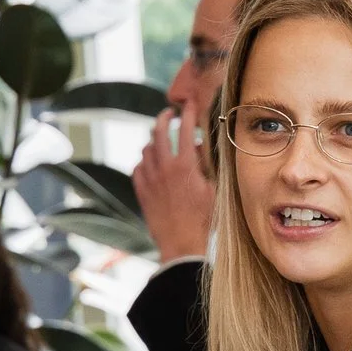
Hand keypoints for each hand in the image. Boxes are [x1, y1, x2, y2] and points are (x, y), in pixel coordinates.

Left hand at [133, 105, 214, 263]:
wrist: (182, 245)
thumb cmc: (203, 221)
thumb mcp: (214, 190)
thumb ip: (207, 166)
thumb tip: (200, 150)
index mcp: (185, 165)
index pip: (184, 129)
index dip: (188, 113)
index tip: (190, 105)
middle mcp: (164, 169)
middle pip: (158, 131)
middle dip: (164, 118)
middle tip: (169, 114)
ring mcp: (150, 180)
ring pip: (146, 149)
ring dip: (154, 142)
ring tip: (160, 142)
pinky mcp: (142, 193)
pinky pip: (137, 169)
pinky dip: (144, 162)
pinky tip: (150, 166)